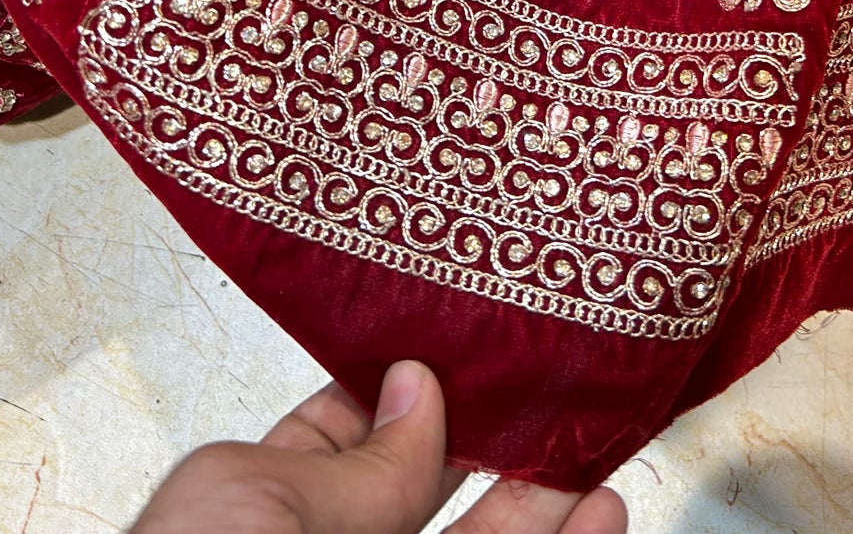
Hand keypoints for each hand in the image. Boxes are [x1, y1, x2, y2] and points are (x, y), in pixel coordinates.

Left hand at [129, 361, 627, 533]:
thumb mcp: (250, 503)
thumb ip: (351, 461)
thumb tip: (419, 391)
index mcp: (263, 514)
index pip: (349, 434)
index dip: (410, 385)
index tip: (474, 338)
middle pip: (431, 491)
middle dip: (498, 437)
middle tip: (558, 384)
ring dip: (548, 497)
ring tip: (598, 441)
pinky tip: (602, 513)